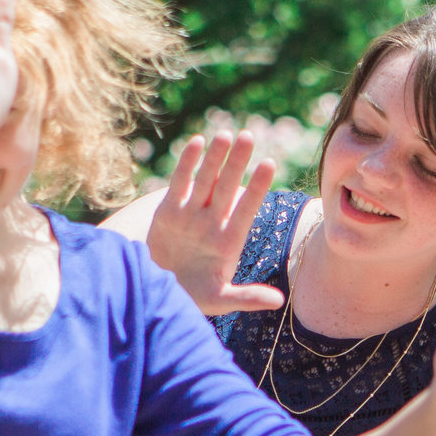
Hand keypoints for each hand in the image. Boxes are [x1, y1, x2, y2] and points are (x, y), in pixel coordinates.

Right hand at [148, 132, 285, 314]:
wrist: (157, 293)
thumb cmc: (192, 298)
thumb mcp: (219, 300)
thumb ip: (246, 298)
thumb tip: (278, 301)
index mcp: (228, 242)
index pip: (246, 209)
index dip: (256, 188)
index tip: (269, 164)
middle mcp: (211, 223)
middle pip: (227, 187)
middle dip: (237, 163)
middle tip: (248, 137)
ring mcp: (191, 215)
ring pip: (206, 181)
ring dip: (216, 159)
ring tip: (226, 134)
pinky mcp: (169, 212)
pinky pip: (180, 183)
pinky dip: (187, 163)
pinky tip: (198, 142)